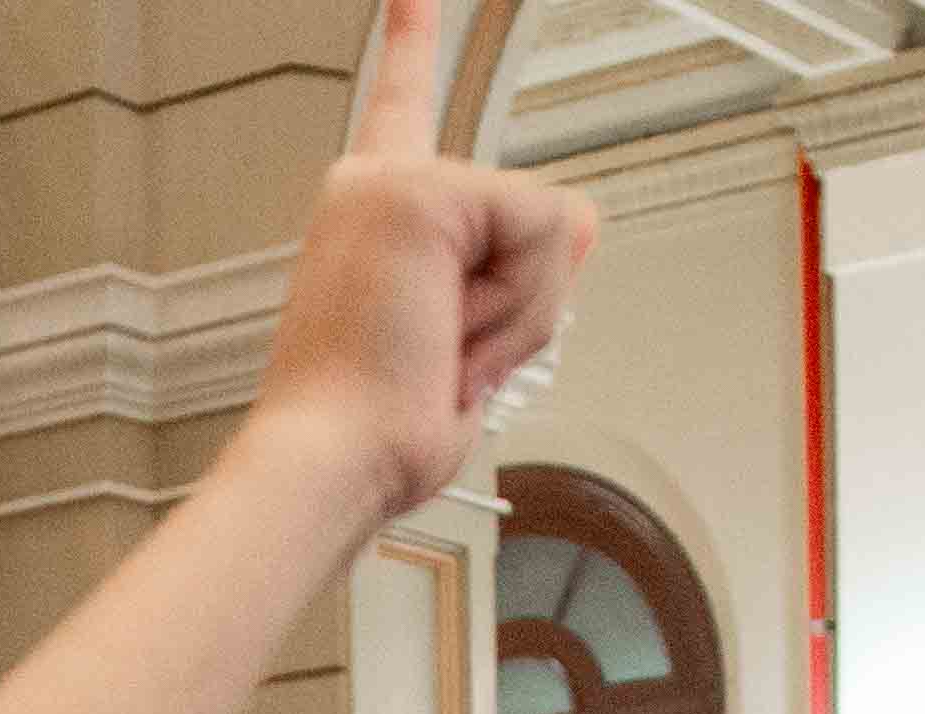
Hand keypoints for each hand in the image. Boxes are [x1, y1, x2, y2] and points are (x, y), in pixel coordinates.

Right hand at [237, 0, 599, 529]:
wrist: (336, 457)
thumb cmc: (376, 425)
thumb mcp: (478, 346)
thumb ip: (529, 275)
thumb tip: (588, 218)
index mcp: (378, 215)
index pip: (404, 105)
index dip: (410, 44)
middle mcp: (379, 185)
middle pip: (534, 214)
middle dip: (523, 304)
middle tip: (444, 359)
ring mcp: (396, 182)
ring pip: (549, 224)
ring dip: (521, 312)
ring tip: (442, 350)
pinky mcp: (422, 193)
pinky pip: (540, 230)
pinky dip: (516, 303)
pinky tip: (446, 331)